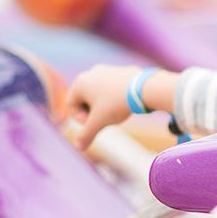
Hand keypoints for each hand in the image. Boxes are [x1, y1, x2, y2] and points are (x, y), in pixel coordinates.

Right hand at [61, 65, 175, 149]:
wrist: (145, 88)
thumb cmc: (117, 104)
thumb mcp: (99, 122)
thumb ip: (86, 135)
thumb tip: (79, 147)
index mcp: (80, 82)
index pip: (71, 105)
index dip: (81, 119)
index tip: (96, 123)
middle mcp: (91, 73)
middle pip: (84, 99)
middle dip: (92, 113)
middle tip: (106, 118)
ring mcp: (106, 70)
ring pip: (98, 94)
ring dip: (103, 106)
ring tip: (116, 111)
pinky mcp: (120, 71)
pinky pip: (111, 88)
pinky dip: (114, 98)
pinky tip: (125, 104)